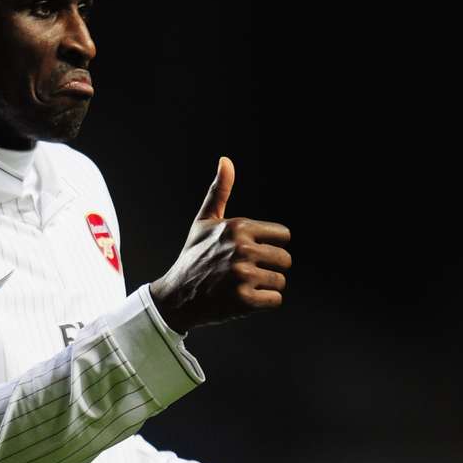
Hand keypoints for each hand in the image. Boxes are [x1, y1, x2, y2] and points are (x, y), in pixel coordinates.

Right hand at [149, 157, 291, 333]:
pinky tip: (242, 299)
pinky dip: (263, 302)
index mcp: (238, 227)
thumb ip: (219, 191)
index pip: (284, 236)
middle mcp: (243, 249)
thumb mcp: (204, 222)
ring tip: (241, 285)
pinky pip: (275, 300)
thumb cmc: (193, 256)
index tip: (252, 252)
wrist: (176, 296)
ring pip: (280, 281)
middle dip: (270, 267)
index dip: (270, 245)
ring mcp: (243, 275)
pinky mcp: (244, 300)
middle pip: (285, 259)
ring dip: (265, 286)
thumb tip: (226, 160)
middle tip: (245, 272)